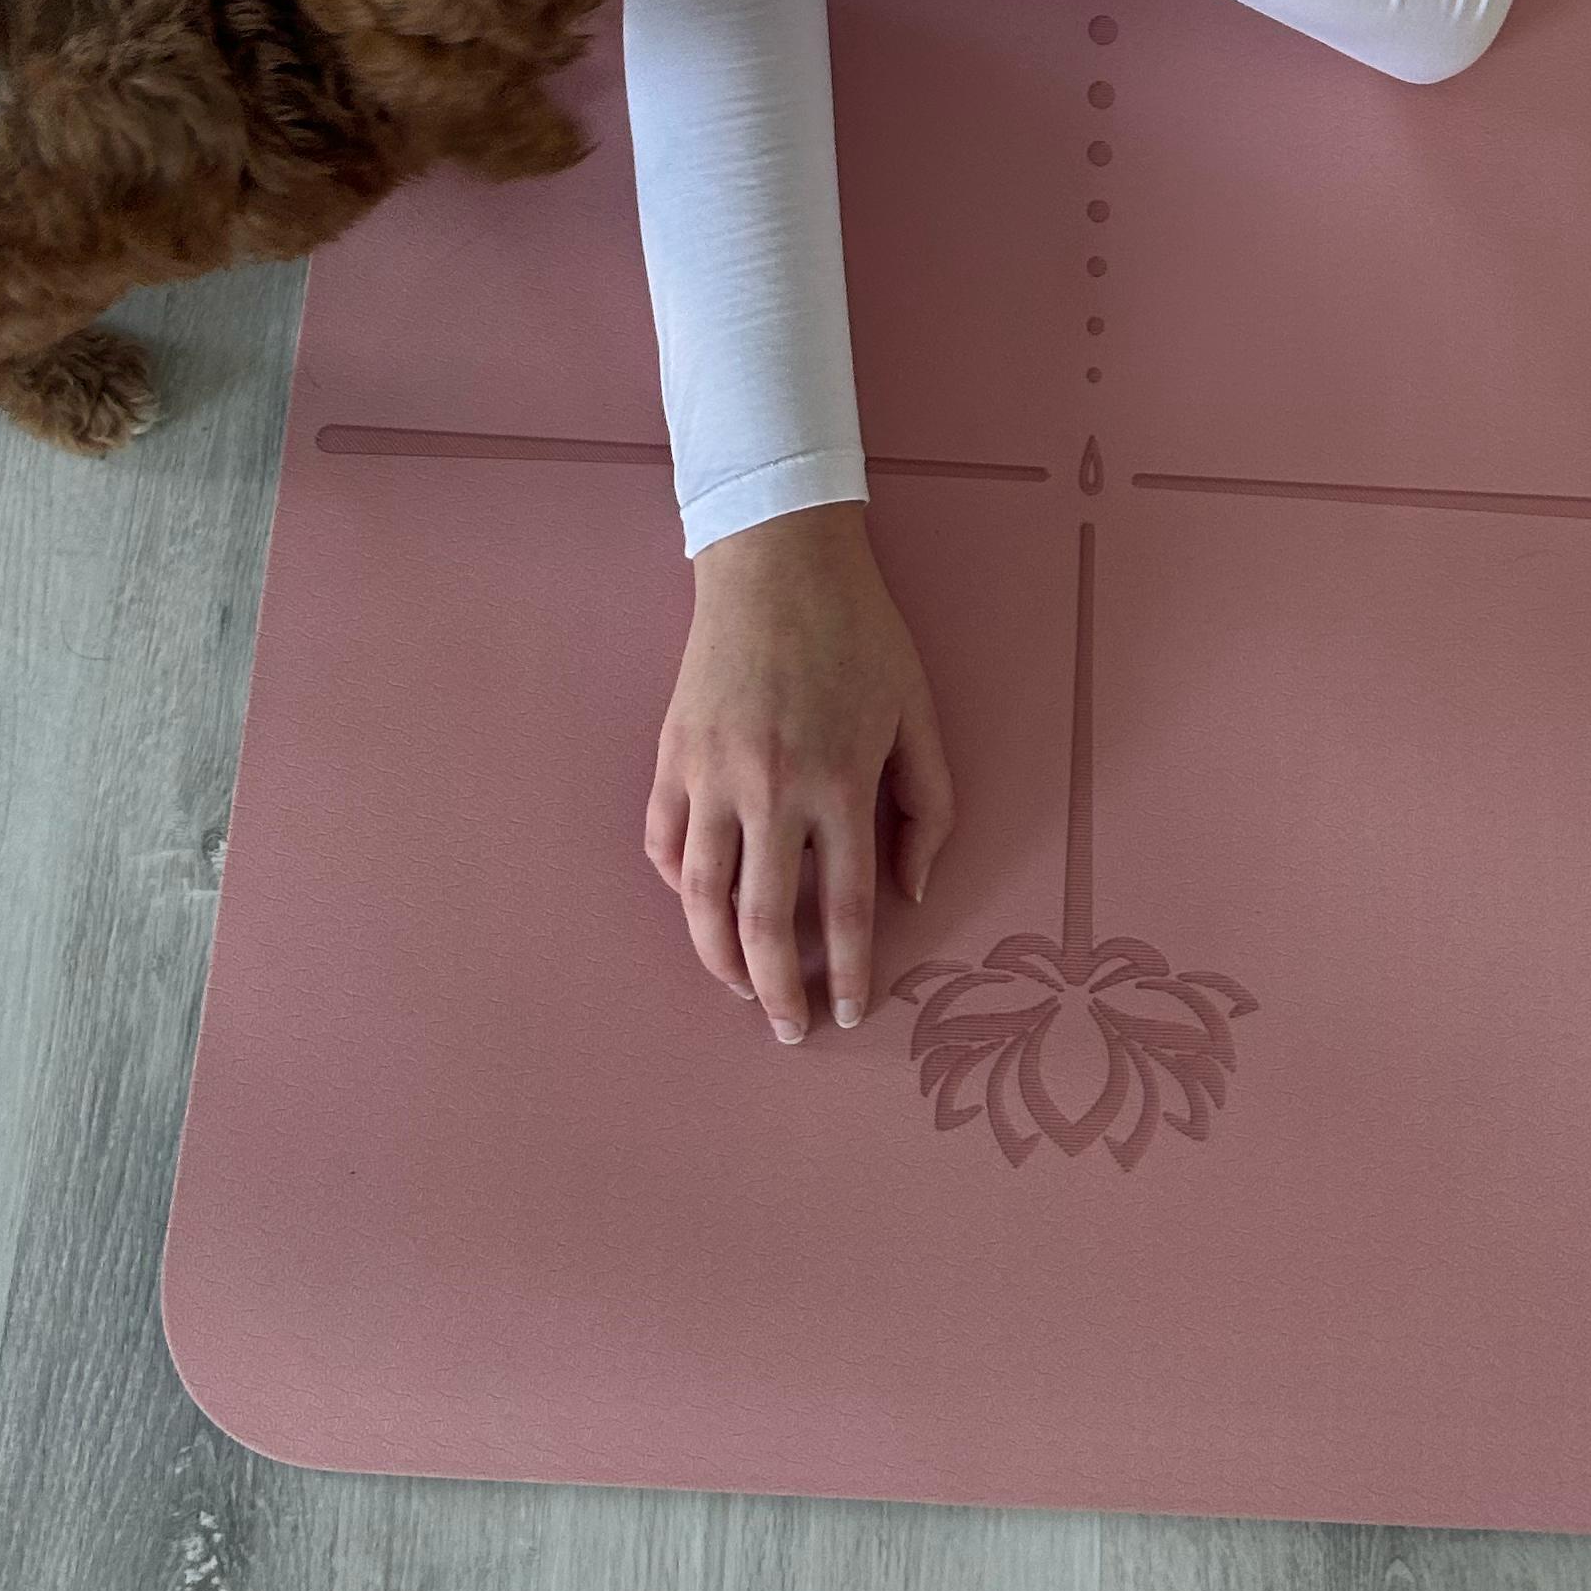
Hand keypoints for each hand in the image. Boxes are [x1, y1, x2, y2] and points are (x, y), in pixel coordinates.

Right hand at [646, 502, 955, 1040]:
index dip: (851, 976)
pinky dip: (675, 887)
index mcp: (840, 784)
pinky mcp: (671, 755)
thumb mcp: (919, 713)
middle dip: (776, 995)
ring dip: (716, 959)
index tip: (849, 1016)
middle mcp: (770, 791)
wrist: (777, 559)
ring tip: (736, 989)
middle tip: (787, 1031)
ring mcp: (710, 775)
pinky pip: (661, 843)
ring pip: (698, 900)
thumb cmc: (859, 633)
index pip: (847, 912)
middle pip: (765, 927)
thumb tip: (912, 890)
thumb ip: (929, 807)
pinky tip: (699, 907)